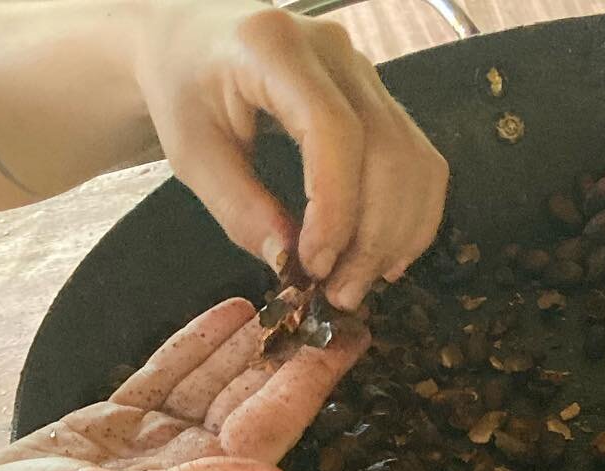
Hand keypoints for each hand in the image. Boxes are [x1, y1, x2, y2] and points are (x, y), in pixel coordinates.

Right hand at [0, 297, 365, 470]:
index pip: (271, 427)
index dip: (313, 382)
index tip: (352, 338)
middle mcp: (191, 469)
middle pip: (256, 400)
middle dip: (297, 355)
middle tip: (337, 302)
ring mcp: (156, 447)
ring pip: (218, 382)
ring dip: (254, 343)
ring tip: (293, 297)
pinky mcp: (119, 427)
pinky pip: (172, 375)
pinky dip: (200, 344)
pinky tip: (228, 312)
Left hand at [134, 0, 449, 307]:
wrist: (195, 42)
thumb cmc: (184, 89)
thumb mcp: (191, 152)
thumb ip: (239, 209)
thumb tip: (290, 266)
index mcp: (275, 48)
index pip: (333, 130)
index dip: (336, 208)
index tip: (314, 264)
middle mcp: (334, 52)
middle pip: (386, 152)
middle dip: (371, 236)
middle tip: (340, 293)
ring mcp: (366, 74)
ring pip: (414, 163)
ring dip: (397, 236)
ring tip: (357, 282)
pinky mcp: (382, 100)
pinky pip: (420, 165)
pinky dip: (412, 220)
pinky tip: (383, 257)